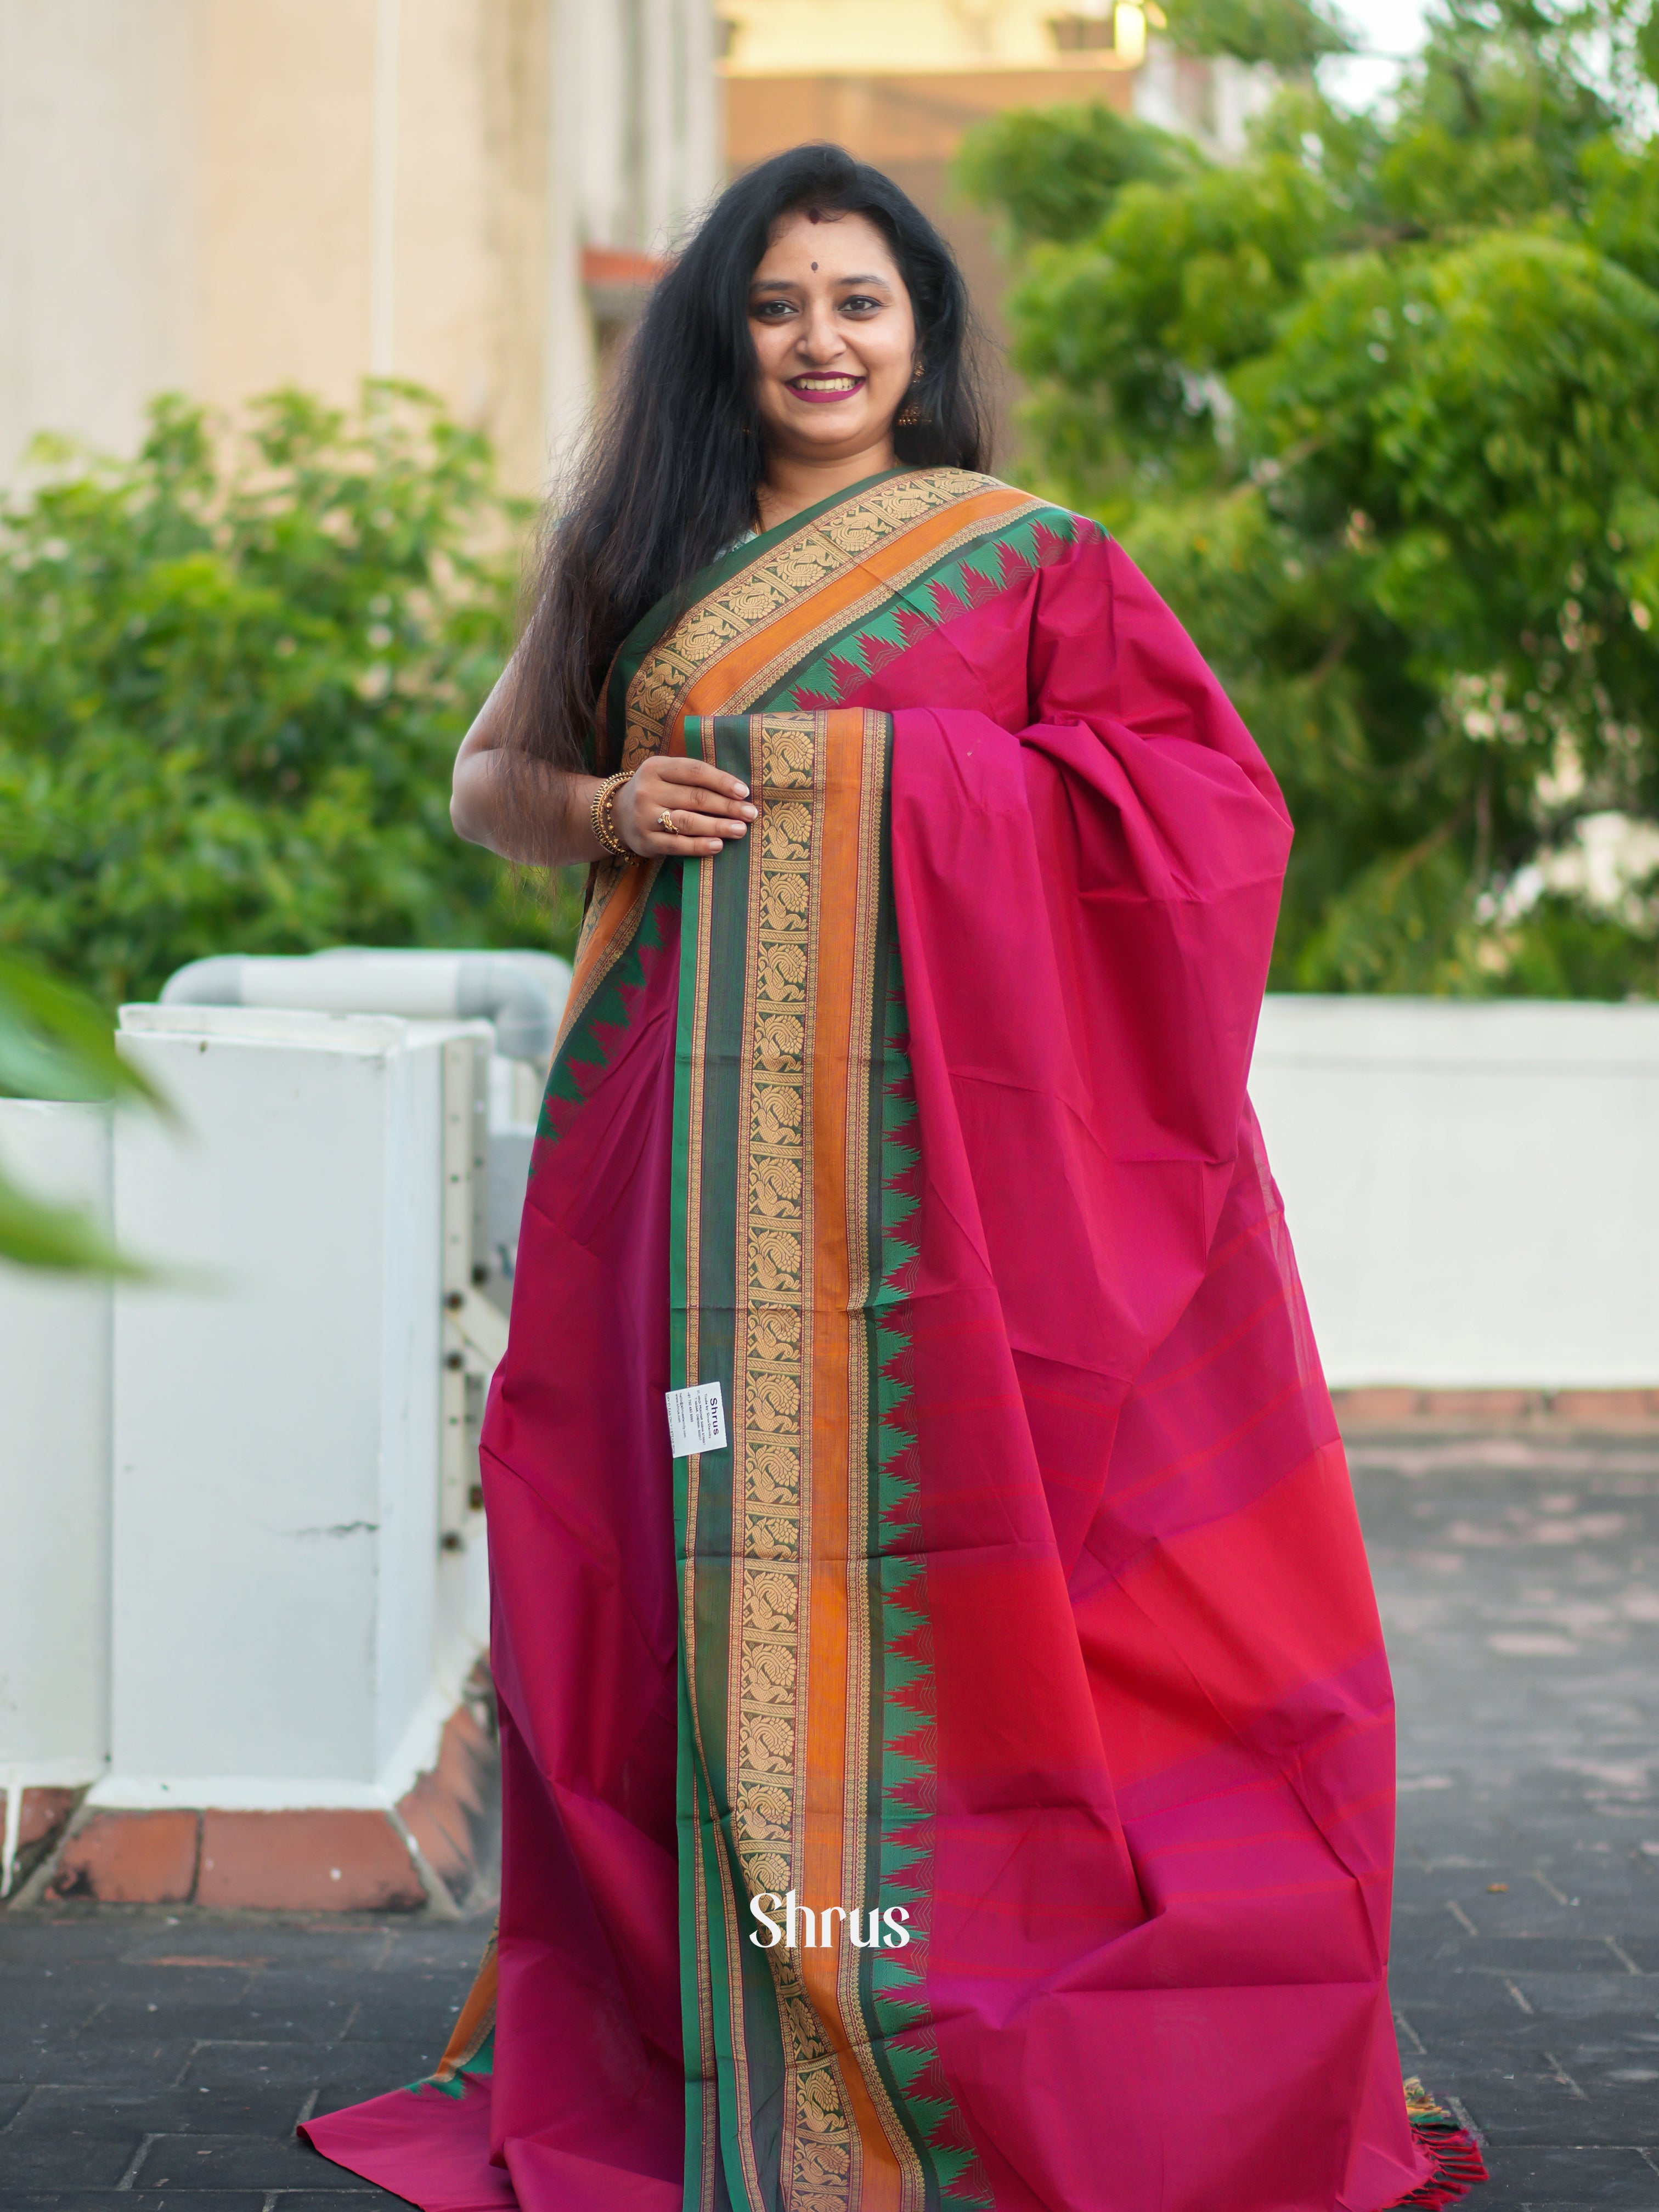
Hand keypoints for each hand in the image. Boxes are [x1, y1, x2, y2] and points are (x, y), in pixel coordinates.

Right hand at [613, 754, 756, 857]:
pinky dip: (699, 846)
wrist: (616, 815)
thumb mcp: (666, 774)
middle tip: (750, 813)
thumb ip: (693, 777)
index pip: (694, 771)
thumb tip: (736, 791)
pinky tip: (718, 845)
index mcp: (656, 767)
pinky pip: (677, 845)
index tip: (744, 792)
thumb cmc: (655, 792)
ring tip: (740, 829)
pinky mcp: (645, 841)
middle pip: (695, 798)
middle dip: (727, 806)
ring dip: (718, 826)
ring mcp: (644, 817)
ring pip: (688, 822)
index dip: (721, 781)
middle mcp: (648, 790)